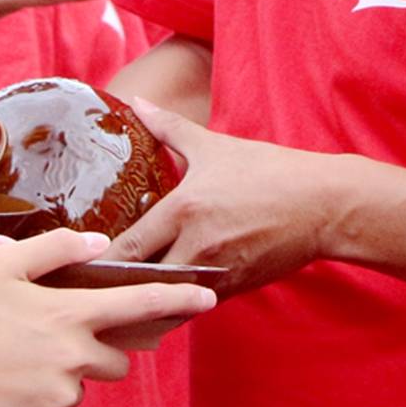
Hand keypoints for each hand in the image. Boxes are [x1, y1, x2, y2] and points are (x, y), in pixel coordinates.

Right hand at [0, 228, 218, 406]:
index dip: (178, 298)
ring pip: (80, 382)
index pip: (138, 304)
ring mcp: (58, 397)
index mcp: (66, 313)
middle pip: (115, 355)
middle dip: (98, 344)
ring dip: (62, 369)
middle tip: (51, 331)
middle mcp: (71, 359)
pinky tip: (1, 382)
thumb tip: (97, 242)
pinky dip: (37, 394)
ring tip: (9, 355)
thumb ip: (51, 250)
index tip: (209, 295)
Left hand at [110, 100, 341, 293]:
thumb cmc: (268, 172)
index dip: (101, 259)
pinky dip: (174, 304)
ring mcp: (217, 273)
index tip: (82, 261)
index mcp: (184, 210)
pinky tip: (157, 302)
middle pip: (141, 280)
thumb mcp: (214, 146)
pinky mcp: (236, 289)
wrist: (323, 205)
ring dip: (144, 299)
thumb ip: (169, 128)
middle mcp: (196, 247)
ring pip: (166, 299)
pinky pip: (193, 304)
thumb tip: (137, 103)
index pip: (129, 246)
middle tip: (92, 286)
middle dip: (117, 285)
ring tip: (118, 300)